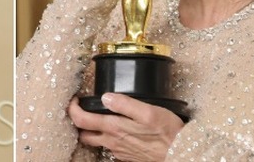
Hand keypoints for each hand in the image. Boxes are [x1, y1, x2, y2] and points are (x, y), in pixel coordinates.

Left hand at [68, 94, 182, 161]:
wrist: (180, 154)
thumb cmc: (168, 133)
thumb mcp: (149, 112)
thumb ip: (126, 104)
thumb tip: (106, 97)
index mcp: (114, 127)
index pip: (81, 119)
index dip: (73, 108)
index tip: (76, 99)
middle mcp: (112, 141)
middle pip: (83, 134)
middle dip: (78, 121)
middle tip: (82, 108)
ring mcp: (118, 151)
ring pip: (95, 141)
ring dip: (91, 131)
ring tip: (96, 117)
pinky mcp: (126, 156)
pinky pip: (109, 147)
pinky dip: (106, 137)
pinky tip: (116, 129)